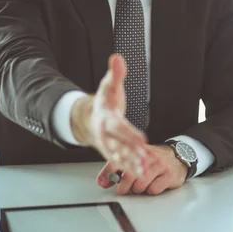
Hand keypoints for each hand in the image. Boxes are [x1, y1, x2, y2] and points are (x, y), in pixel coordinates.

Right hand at [70, 54, 149, 177]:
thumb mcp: (109, 85)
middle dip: (132, 155)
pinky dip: (132, 169)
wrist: (87, 117)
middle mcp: (106, 135)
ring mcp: (108, 146)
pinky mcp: (113, 153)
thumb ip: (115, 73)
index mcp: (106, 119)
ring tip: (145, 172)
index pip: (119, 128)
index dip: (130, 135)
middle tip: (145, 162)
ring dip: (133, 165)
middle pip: (120, 146)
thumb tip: (117, 58)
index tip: (142, 140)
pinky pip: (122, 162)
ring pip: (121, 158)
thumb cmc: (103, 102)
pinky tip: (143, 174)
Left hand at [97, 144, 188, 195]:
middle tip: (123, 190)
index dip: (108, 173)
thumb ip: (118, 168)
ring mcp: (159, 165)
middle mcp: (148, 156)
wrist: (178, 157)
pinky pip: (154, 189)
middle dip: (123, 186)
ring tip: (141, 185)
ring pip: (141, 184)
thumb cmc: (154, 160)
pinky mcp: (169, 175)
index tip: (103, 183)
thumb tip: (102, 181)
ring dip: (138, 189)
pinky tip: (153, 185)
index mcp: (137, 150)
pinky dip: (151, 191)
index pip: (119, 160)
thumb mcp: (136, 159)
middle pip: (129, 174)